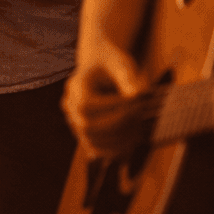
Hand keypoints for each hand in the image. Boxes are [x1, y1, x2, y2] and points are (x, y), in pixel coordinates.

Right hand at [63, 34, 146, 157]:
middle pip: (87, 126)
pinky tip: (133, 142)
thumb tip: (137, 96)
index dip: (113, 107)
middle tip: (142, 117)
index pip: (88, 105)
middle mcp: (70, 106)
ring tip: (140, 130)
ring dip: (118, 140)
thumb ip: (127, 78)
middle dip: (118, 125)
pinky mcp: (85, 134)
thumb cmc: (113, 63)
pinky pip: (96, 149)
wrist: (101, 67)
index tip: (137, 102)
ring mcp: (75, 122)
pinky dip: (115, 150)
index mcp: (75, 86)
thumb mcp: (121, 63)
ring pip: (91, 141)